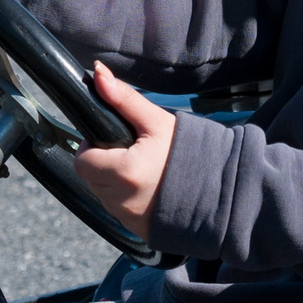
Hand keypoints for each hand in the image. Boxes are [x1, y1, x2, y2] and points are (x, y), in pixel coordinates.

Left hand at [70, 63, 176, 240]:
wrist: (220, 192)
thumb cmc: (189, 153)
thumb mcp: (157, 122)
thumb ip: (124, 99)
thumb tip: (97, 73)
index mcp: (122, 171)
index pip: (82, 159)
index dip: (93, 146)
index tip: (113, 139)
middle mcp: (120, 199)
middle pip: (89, 178)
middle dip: (101, 163)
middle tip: (128, 152)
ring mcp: (127, 218)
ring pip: (101, 194)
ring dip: (111, 182)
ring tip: (140, 170)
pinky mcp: (135, 230)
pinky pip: (117, 210)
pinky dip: (125, 198)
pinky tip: (147, 188)